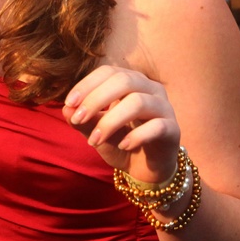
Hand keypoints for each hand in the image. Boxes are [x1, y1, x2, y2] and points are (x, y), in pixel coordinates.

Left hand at [63, 65, 180, 184]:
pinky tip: (122, 146)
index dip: (87, 85)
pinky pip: (156, 126)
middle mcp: (150, 89)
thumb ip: (83, 121)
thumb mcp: (96, 132)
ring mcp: (164, 107)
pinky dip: (136, 136)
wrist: (146, 169)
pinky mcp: (173, 129)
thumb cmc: (121, 142)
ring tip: (94, 140)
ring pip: (138, 102)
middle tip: (78, 119)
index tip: (70, 103)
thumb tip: (66, 109)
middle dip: (96, 99)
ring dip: (110, 121)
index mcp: (131, 82)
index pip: (108, 72)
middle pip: (124, 81)